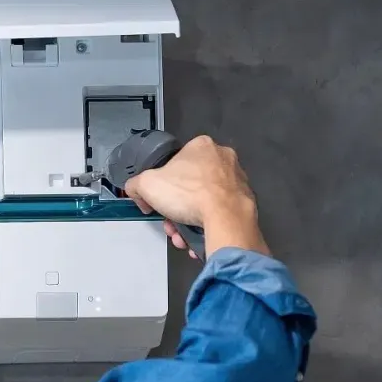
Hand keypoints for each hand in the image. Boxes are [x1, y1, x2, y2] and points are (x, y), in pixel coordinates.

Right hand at [125, 135, 268, 257]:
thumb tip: (137, 192)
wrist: (225, 218)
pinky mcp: (246, 199)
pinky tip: (197, 236)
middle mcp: (224, 158)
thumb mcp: (145, 184)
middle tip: (170, 222)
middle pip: (190, 185)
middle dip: (176, 208)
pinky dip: (207, 224)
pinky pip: (220, 212)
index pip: (175, 163)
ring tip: (181, 234)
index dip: (162, 185)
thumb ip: (135, 185)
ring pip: (204, 201)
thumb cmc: (188, 194)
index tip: (158, 201)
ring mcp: (238, 178)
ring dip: (189, 219)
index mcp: (201, 145)